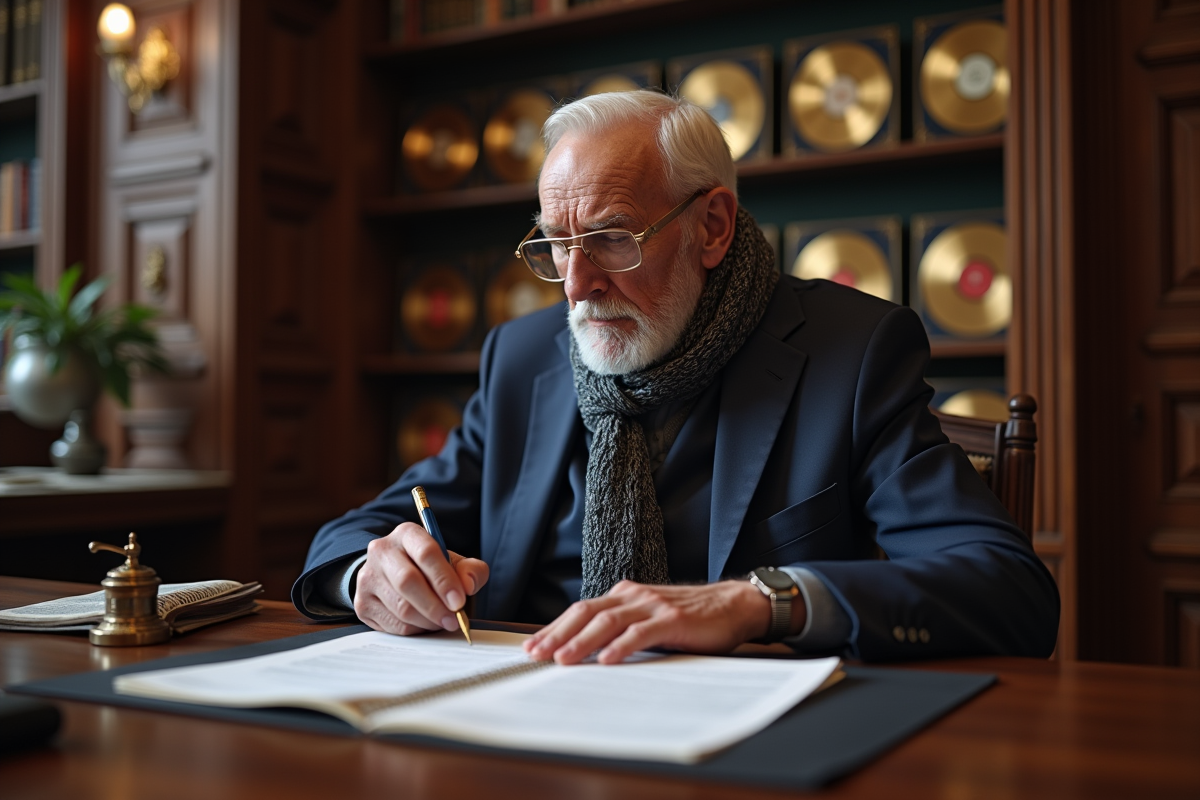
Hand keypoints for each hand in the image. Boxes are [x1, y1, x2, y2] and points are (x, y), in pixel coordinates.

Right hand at [353, 522, 489, 635]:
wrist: (392, 575)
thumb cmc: (428, 568)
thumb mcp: (453, 562)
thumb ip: (470, 570)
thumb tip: (468, 585)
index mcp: (407, 534)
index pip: (426, 553)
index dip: (444, 580)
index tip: (459, 601)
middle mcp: (382, 551)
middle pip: (408, 581)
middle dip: (435, 606)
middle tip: (453, 620)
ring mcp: (368, 577)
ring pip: (400, 607)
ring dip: (427, 621)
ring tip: (442, 622)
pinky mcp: (362, 603)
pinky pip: (393, 625)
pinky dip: (414, 629)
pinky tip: (424, 624)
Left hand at [522, 580, 805, 664]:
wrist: (733, 606)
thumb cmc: (691, 618)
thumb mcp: (649, 619)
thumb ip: (623, 629)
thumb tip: (587, 652)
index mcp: (625, 595)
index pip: (581, 610)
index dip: (554, 628)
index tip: (532, 646)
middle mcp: (634, 596)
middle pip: (587, 612)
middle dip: (558, 634)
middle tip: (536, 654)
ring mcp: (653, 606)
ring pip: (608, 621)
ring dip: (582, 641)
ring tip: (563, 659)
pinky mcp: (673, 620)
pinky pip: (641, 633)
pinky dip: (621, 646)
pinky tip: (606, 660)